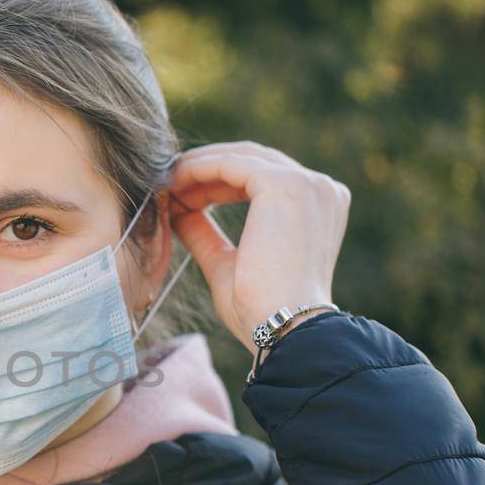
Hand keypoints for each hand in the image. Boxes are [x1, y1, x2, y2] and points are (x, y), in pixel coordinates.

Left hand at [165, 140, 350, 349]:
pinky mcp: (285, 183)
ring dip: (197, 168)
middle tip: (166, 185)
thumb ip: (206, 236)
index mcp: (317, 208)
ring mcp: (307, 183)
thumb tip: (179, 213)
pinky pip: (230, 164)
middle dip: (205, 172)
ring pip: (239, 158)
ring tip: (164, 183)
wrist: (284, 327)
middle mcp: (320, 189)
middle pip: (250, 162)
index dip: (216, 185)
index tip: (179, 197)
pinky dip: (198, 169)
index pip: (261, 179)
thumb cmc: (260, 310)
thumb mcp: (227, 265)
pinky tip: (172, 183)